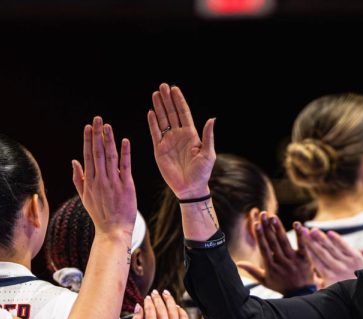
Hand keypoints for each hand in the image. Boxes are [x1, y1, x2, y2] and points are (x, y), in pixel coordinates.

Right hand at [71, 116, 135, 238]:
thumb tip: (74, 160)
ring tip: (107, 126)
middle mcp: (100, 180)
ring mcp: (113, 183)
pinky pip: (125, 167)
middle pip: (97, 153)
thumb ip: (78, 179)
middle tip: (98, 119)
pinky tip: (124, 141)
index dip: (88, 140)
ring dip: (108, 140)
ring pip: (109, 157)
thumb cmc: (100, 215)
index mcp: (90, 181)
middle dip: (97, 134)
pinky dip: (124, 153)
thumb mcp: (84, 197)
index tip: (88, 126)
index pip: (88, 156)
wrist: (113, 231)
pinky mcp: (126, 187)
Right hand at [132, 290, 189, 318]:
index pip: (150, 309)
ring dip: (169, 300)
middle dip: (158, 298)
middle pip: (162, 307)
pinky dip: (180, 310)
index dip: (149, 301)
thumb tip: (138, 306)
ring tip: (166, 294)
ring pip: (173, 309)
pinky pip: (184, 318)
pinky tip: (176, 306)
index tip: (148, 297)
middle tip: (156, 292)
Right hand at [148, 83, 215, 198]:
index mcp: (191, 135)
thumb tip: (212, 119)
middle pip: (172, 113)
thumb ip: (208, 136)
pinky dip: (152, 123)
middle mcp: (179, 136)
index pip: (183, 113)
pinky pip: (155, 133)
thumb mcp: (208, 154)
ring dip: (159, 107)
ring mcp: (168, 142)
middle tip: (162, 86)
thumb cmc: (202, 173)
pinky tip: (150, 112)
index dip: (179, 101)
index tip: (174, 89)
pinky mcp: (160, 150)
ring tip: (155, 94)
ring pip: (162, 120)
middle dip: (167, 100)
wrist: (190, 189)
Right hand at [252, 214, 314, 293]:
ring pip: (285, 242)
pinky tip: (297, 224)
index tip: (256, 224)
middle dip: (267, 227)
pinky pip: (302, 245)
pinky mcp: (305, 259)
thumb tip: (238, 263)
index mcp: (271, 267)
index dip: (260, 236)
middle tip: (263, 214)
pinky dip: (300, 235)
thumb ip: (252, 271)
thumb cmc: (281, 286)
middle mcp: (281, 263)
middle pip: (273, 242)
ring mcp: (293, 260)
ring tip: (273, 217)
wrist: (301, 294)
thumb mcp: (265, 281)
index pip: (264, 249)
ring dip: (279, 228)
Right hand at [301, 227, 362, 288]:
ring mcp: (347, 262)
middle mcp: (337, 268)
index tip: (301, 241)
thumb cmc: (346, 294)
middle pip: (321, 252)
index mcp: (329, 277)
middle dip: (311, 241)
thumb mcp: (331, 292)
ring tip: (314, 230)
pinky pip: (345, 247)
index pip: (315, 260)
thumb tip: (310, 279)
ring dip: (322, 238)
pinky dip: (338, 240)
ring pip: (331, 248)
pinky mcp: (357, 258)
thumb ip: (321, 285)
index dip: (308, 249)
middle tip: (304, 231)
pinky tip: (330, 233)